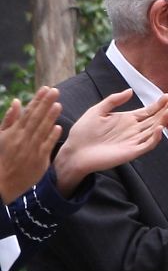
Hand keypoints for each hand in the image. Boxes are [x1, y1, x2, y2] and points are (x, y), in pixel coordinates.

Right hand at [0, 88, 62, 202]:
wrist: (3, 182)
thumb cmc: (2, 156)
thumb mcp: (1, 137)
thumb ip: (10, 119)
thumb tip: (17, 101)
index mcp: (13, 132)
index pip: (27, 112)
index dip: (37, 100)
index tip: (45, 88)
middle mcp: (22, 139)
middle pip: (36, 118)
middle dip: (45, 103)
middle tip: (55, 90)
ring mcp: (31, 149)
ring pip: (42, 130)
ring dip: (50, 117)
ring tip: (58, 104)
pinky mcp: (39, 160)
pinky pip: (46, 146)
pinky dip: (52, 137)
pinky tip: (58, 127)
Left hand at [54, 91, 167, 192]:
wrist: (74, 151)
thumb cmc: (83, 132)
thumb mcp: (97, 110)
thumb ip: (113, 100)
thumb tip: (131, 90)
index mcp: (127, 119)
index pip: (148, 111)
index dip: (158, 104)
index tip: (167, 95)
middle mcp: (134, 130)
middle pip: (154, 119)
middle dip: (165, 110)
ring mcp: (134, 141)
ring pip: (154, 130)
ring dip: (163, 121)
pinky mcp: (131, 152)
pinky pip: (147, 145)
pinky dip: (155, 137)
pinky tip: (158, 128)